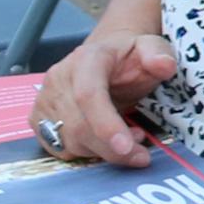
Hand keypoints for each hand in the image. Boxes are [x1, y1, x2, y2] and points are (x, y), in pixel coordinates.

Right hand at [31, 32, 179, 168]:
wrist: (106, 58)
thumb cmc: (129, 58)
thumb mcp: (151, 48)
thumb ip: (159, 54)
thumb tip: (164, 65)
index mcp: (87, 59)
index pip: (88, 94)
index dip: (106, 124)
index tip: (127, 146)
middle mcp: (59, 78)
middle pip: (78, 126)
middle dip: (112, 149)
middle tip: (141, 155)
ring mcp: (45, 99)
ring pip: (69, 142)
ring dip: (102, 152)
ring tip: (129, 140)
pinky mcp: (38, 118)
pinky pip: (60, 148)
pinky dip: (86, 153)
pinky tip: (104, 143)